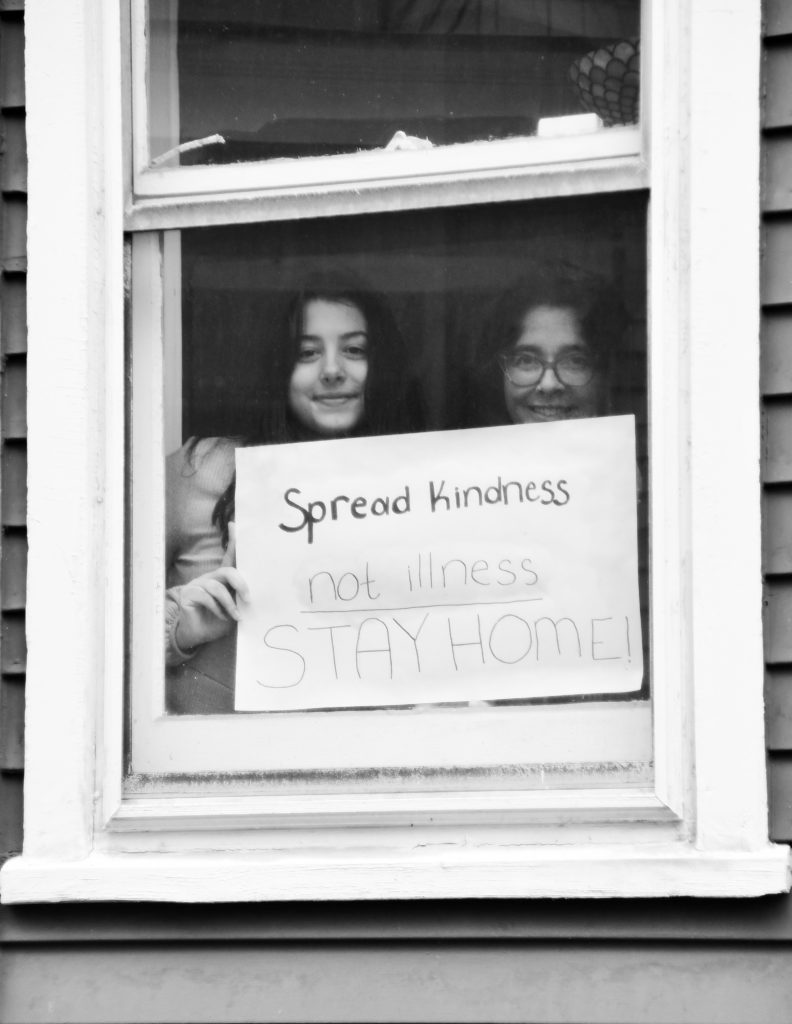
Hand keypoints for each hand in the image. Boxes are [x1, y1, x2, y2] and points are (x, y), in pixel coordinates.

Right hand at [175, 525, 248, 651]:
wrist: (199, 635)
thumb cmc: (218, 621)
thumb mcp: (234, 608)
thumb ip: (241, 598)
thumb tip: (257, 594)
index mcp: (222, 578)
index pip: (229, 556)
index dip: (232, 541)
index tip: (234, 524)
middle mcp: (210, 577)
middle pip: (227, 571)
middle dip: (241, 584)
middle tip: (248, 599)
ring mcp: (198, 584)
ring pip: (218, 587)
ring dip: (229, 604)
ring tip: (236, 616)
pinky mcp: (189, 594)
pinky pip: (206, 597)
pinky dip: (217, 609)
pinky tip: (221, 617)